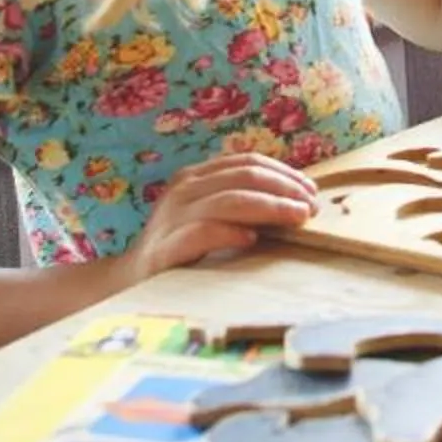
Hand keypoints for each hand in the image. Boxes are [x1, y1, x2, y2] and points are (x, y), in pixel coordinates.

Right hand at [119, 152, 319, 282]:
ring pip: (230, 200)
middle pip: (245, 177)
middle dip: (285, 189)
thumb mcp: (210, 215)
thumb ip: (242, 203)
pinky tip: (252, 240)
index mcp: (196, 176)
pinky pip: (203, 233)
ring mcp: (172, 216)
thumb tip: (297, 200)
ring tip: (298, 218)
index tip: (312, 190)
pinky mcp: (165, 248)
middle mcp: (183, 189)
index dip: (284, 173)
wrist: (129, 279)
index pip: (247, 162)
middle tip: (312, 207)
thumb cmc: (181, 246)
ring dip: (271, 207)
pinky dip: (230, 233)